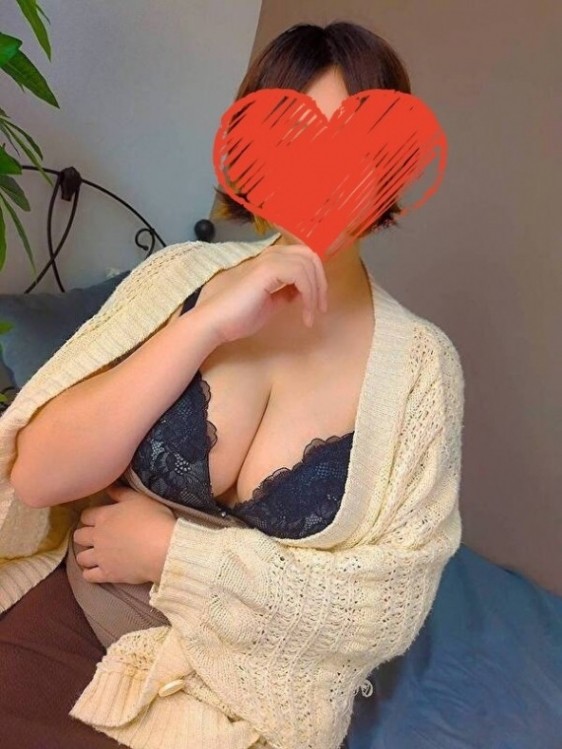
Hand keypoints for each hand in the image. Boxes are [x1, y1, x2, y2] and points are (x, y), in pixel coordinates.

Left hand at [73, 482, 175, 584]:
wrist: (162, 548)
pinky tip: (94, 571)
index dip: (89, 516)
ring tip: (93, 554)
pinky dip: (89, 573)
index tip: (96, 518)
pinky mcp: (108, 574)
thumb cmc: (153, 519)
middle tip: (93, 536)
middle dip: (83, 535)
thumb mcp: (139, 498)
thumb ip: (121, 492)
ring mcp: (101, 557)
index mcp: (104, 516)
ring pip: (81, 557)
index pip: (86, 515)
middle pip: (79, 536)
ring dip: (85, 555)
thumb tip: (108, 486)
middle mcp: (97, 537)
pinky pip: (89, 576)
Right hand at [195, 240, 328, 343]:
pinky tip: (305, 315)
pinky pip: (300, 275)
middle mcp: (271, 255)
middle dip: (321, 282)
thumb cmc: (238, 316)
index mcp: (270, 260)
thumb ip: (285, 294)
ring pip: (308, 265)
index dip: (316, 277)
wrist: (216, 323)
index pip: (303, 256)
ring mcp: (268, 260)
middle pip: (310, 255)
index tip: (317, 303)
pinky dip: (308, 296)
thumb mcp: (270, 303)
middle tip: (320, 308)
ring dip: (315, 292)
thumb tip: (301, 292)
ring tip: (311, 315)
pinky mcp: (267, 270)